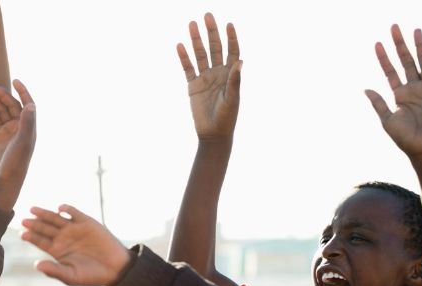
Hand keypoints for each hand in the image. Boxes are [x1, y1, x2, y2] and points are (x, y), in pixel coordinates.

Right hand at [0, 80, 36, 212]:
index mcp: (29, 127)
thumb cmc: (16, 164)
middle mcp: (21, 127)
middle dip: (2, 95)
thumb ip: (27, 123)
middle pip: (12, 105)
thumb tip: (31, 104)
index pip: (27, 104)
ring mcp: (10, 131)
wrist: (4, 182)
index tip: (15, 80)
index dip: (22, 91)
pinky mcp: (0, 136)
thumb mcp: (22, 143)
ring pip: (3, 111)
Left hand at [20, 205, 131, 285]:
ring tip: (33, 210)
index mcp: (57, 250)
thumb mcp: (70, 276)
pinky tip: (60, 208)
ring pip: (56, 218)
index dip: (31, 237)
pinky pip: (74, 213)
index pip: (40, 241)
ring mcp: (74, 229)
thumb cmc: (91, 275)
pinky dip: (67, 209)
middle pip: (45, 228)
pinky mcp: (86, 222)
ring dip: (45, 213)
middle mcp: (63, 238)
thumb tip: (36, 265)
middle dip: (34, 224)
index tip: (22, 234)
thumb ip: (53, 270)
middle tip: (24, 220)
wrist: (114, 268)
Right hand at [177, 13, 240, 140]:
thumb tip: (240, 60)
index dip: (231, 38)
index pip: (232, 50)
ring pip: (200, 55)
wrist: (213, 133)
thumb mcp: (233, 98)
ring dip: (196, 40)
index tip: (229, 24)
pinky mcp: (193, 85)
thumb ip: (235, 80)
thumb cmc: (227, 117)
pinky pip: (188, 68)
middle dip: (212, 32)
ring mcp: (205, 78)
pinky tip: (180, 45)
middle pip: (215, 48)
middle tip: (208, 16)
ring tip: (192, 24)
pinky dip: (184, 57)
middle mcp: (218, 72)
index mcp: (231, 74)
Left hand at [365, 26, 421, 158]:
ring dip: (420, 47)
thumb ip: (379, 104)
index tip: (377, 43)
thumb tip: (366, 88)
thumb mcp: (388, 120)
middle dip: (400, 45)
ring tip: (416, 30)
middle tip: (394, 27)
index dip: (384, 58)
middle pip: (406, 61)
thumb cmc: (405, 138)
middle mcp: (415, 88)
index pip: (390, 71)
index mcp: (400, 94)